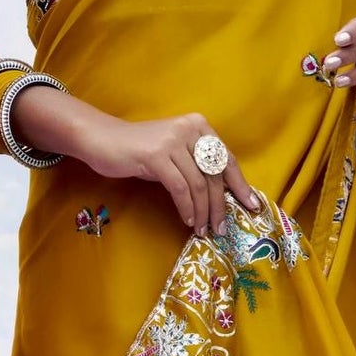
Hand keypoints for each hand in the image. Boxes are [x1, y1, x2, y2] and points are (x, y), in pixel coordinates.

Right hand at [17, 88, 259, 235]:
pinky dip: (186, 207)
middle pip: (214, 175)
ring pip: (199, 184)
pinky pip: (180, 188)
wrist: (104, 140)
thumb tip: (222, 196)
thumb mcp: (175, 154)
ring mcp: (173, 140)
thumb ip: (197, 166)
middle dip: (219, 206)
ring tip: (201, 229)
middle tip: (220, 228)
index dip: (241, 185)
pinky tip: (187, 220)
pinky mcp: (156, 154)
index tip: (252, 206)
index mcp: (200, 126)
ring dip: (203, 212)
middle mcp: (190, 129)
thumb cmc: (140, 150)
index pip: (227, 159)